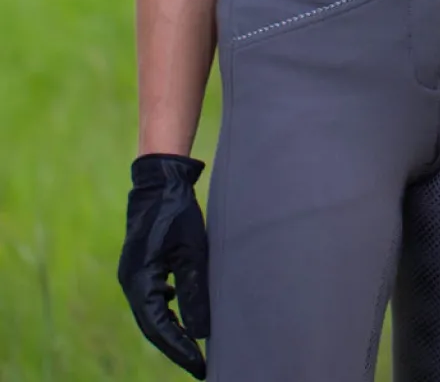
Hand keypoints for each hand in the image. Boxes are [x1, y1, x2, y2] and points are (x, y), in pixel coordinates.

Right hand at [118, 153, 209, 377]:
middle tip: (200, 367)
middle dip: (177, 348)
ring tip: (194, 349)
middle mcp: (132, 283)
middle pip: (154, 328)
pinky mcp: (142, 267)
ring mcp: (134, 275)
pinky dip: (169, 313)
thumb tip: (200, 332)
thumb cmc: (178, 213)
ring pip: (153, 315)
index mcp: (140, 282)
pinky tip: (183, 314)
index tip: (201, 368)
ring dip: (172, 332)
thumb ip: (195, 290)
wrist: (160, 182)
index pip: (161, 329)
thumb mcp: (192, 251)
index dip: (181, 350)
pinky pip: (154, 299)